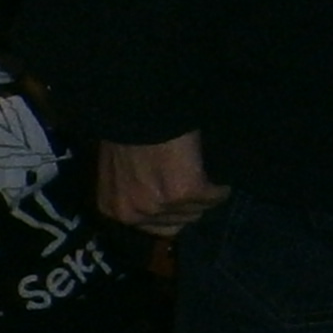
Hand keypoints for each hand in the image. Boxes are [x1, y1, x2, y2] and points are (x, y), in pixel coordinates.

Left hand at [96, 133, 228, 235]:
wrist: (141, 105)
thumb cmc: (128, 128)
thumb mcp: (117, 164)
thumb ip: (132, 186)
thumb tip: (156, 196)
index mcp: (112, 208)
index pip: (153, 228)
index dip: (171, 210)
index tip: (179, 193)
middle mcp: (133, 214)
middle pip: (178, 223)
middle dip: (188, 204)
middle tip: (191, 178)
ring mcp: (158, 205)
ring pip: (197, 211)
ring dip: (204, 193)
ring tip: (201, 170)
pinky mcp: (184, 192)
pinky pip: (215, 196)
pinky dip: (220, 186)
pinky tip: (215, 172)